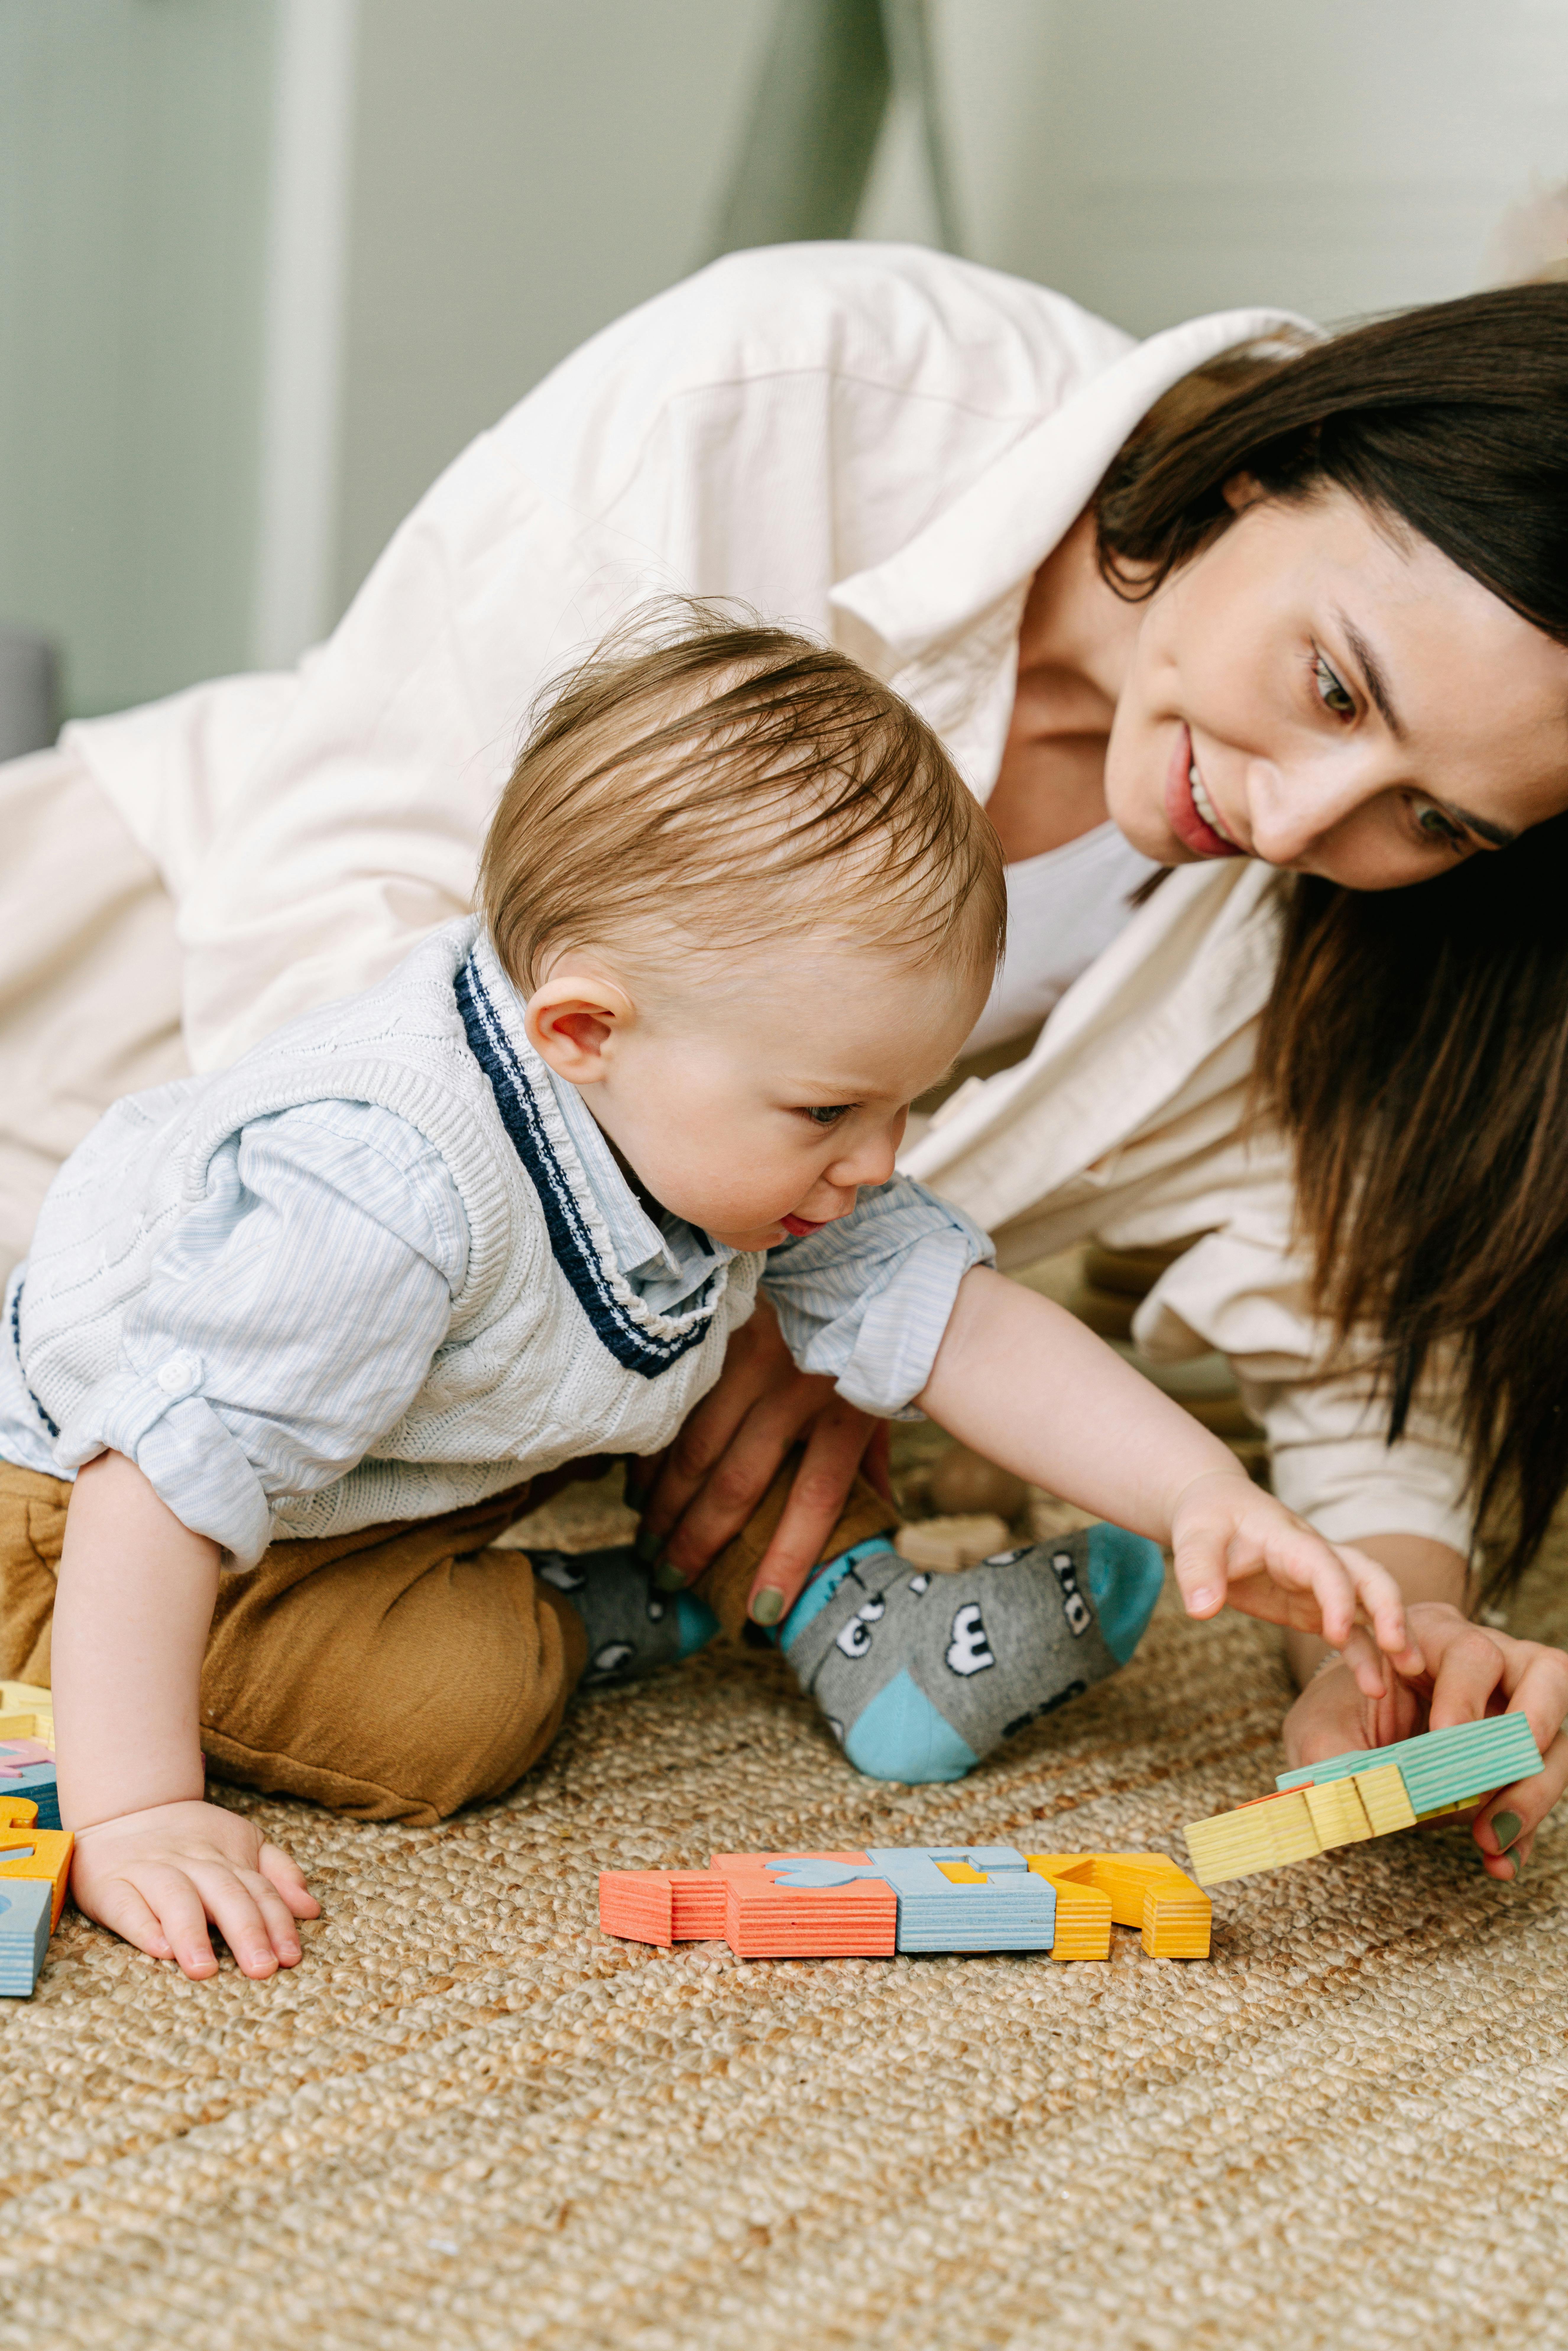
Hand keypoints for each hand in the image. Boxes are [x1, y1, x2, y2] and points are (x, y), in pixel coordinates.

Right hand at [70, 1798, 320, 1980]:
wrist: (127, 1809)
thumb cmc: (193, 1839)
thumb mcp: (243, 1844)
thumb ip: (277, 1874)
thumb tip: (311, 1909)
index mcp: (227, 1859)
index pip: (259, 1890)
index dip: (278, 1923)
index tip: (291, 1957)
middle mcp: (192, 1864)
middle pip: (225, 1895)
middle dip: (247, 1931)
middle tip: (262, 1969)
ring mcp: (151, 1872)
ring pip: (176, 1899)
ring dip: (192, 1933)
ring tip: (205, 1969)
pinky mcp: (111, 1886)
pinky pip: (127, 1906)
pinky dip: (143, 1926)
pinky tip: (159, 1949)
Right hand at [633, 1295, 886, 1620]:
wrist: (852, 1257)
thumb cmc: (868, 1343)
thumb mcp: (880, 1404)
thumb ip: (873, 1467)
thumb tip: (879, 1534)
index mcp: (846, 1413)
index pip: (817, 1500)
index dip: (787, 1559)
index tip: (763, 1611)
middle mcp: (797, 1389)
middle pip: (739, 1481)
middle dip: (698, 1539)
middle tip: (671, 1577)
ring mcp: (754, 1358)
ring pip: (694, 1446)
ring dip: (665, 1502)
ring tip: (647, 1539)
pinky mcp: (722, 1333)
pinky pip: (676, 1403)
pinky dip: (653, 1450)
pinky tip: (639, 1484)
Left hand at [1169, 1469, 1422, 1694]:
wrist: (1219, 1511)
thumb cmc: (1208, 1519)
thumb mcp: (1193, 1537)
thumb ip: (1197, 1570)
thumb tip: (1200, 1610)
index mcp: (1291, 1540)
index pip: (1324, 1565)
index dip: (1336, 1596)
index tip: (1336, 1634)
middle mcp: (1318, 1559)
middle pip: (1369, 1576)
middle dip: (1389, 1609)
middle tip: (1400, 1649)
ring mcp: (1323, 1585)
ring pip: (1371, 1605)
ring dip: (1393, 1634)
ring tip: (1409, 1672)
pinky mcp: (1318, 1608)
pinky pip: (1352, 1632)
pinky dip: (1366, 1655)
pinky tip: (1376, 1687)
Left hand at [1283, 1601, 1567, 1880]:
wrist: (1345, 1732)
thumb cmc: (1335, 1716)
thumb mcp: (1320, 1733)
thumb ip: (1340, 1763)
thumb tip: (1367, 1804)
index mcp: (1434, 1638)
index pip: (1471, 1651)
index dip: (1466, 1696)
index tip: (1444, 1740)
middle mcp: (1489, 1662)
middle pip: (1545, 1676)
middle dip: (1527, 1735)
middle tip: (1487, 1789)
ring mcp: (1515, 1706)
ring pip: (1558, 1736)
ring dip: (1532, 1792)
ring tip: (1488, 1839)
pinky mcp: (1520, 1756)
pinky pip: (1540, 1787)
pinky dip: (1524, 1831)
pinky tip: (1497, 1863)